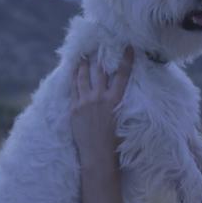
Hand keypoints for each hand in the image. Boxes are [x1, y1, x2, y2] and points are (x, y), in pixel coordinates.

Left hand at [70, 47, 134, 168]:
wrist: (97, 156)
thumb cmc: (114, 142)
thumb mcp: (122, 119)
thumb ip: (118, 105)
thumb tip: (118, 94)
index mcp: (114, 100)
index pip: (122, 75)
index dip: (126, 60)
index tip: (128, 47)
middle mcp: (99, 98)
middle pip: (99, 72)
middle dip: (99, 58)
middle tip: (97, 46)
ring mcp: (85, 102)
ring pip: (83, 78)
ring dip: (83, 65)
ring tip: (82, 57)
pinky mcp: (74, 108)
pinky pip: (73, 89)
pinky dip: (74, 79)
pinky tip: (73, 73)